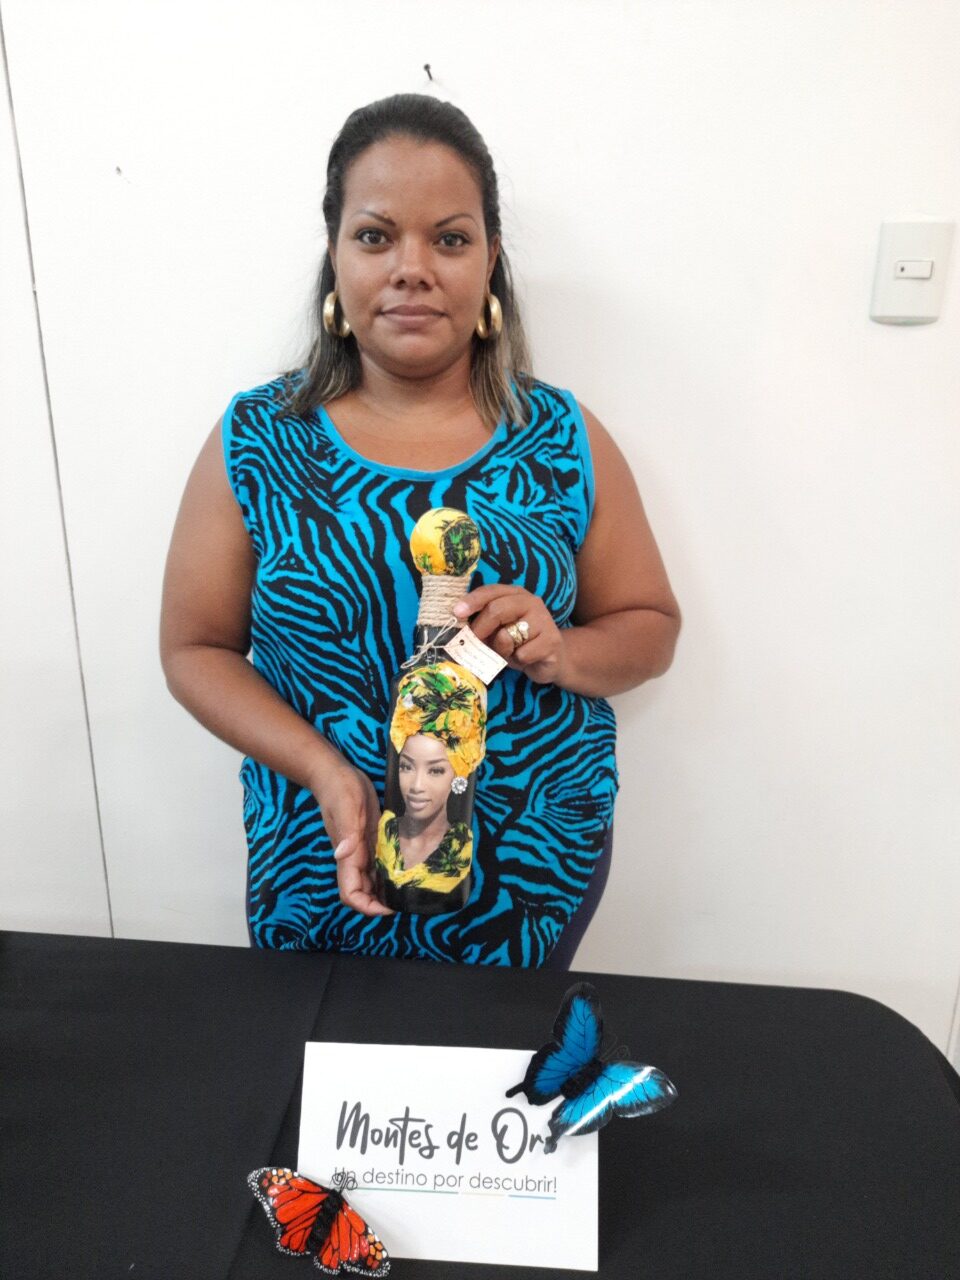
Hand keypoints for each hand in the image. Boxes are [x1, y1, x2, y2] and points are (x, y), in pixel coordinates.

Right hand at [310, 755, 392, 916]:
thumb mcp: (345, 806)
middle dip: (382, 903)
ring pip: (373, 880)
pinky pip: (379, 862)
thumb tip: (342, 854)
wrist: (334, 773)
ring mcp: (361, 849)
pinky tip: (408, 870)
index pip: (350, 893)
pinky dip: (391, 871)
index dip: (366, 906)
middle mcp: (353, 856)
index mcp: (347, 854)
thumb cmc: (338, 788)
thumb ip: (346, 831)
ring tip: (412, 891)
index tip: (388, 908)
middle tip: (408, 902)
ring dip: (387, 890)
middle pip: (364, 892)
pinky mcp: (369, 839)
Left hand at [453, 584, 568, 685]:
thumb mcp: (497, 631)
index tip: (457, 613)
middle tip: (473, 643)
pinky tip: (526, 659)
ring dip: (501, 650)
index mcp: (515, 594)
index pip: (490, 591)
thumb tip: (462, 631)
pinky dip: (518, 661)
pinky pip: (522, 654)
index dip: (472, 601)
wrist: (551, 659)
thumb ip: (483, 625)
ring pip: (507, 636)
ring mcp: (544, 620)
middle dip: (480, 629)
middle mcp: (531, 602)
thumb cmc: (518, 644)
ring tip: (509, 652)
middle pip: (496, 610)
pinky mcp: (551, 640)